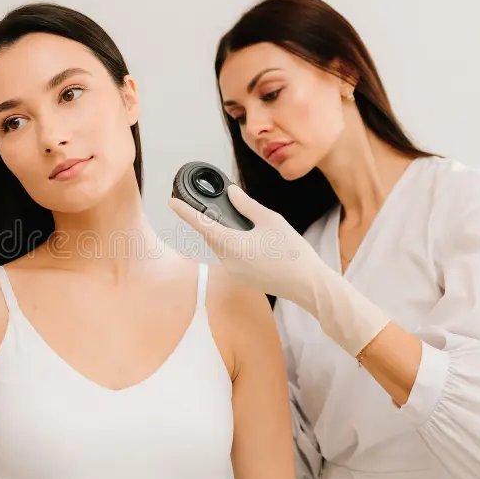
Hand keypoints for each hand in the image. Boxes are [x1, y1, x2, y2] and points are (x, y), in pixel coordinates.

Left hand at [169, 184, 327, 306]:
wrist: (307, 284)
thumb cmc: (292, 252)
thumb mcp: (271, 220)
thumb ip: (247, 206)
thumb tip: (231, 194)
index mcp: (232, 244)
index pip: (201, 224)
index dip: (185, 212)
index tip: (172, 202)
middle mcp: (228, 261)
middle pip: (211, 236)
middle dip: (210, 221)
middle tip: (210, 205)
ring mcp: (234, 273)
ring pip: (221, 247)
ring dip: (224, 234)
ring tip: (237, 222)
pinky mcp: (243, 279)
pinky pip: (231, 258)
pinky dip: (234, 246)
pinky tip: (249, 240)